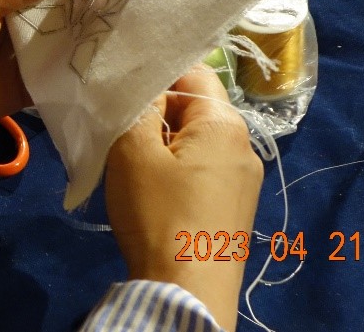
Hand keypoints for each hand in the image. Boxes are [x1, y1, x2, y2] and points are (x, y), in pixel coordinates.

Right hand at [105, 65, 263, 330]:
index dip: (154, 74)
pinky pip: (202, 169)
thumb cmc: (158, 213)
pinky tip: (151, 192)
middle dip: (156, 113)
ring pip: (195, 141)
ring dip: (162, 144)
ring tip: (130, 163)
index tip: (120, 91)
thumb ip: (137, 108)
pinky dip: (175, 170)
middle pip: (195, 108)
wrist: (188, 290)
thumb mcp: (133, 151)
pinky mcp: (233, 207)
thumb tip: (144, 89)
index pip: (193, 72)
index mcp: (225, 123)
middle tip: (119, 130)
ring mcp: (243, 179)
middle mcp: (244, 145)